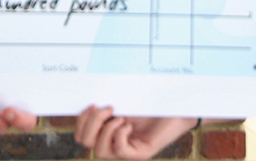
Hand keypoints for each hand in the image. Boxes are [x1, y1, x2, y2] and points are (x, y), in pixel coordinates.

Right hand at [74, 107, 197, 159]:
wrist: (175, 105)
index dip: (81, 121)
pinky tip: (129, 124)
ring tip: (121, 116)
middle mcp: (113, 144)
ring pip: (100, 150)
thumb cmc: (150, 101)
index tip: (93, 103)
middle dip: (91, 123)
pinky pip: (119, 151)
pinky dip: (119, 135)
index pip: (81, 136)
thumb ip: (104, 103)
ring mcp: (126, 152)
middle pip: (85, 142)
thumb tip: (84, 100)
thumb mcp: (122, 101)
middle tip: (108, 108)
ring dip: (106, 129)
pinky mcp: (140, 155)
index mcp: (105, 131)